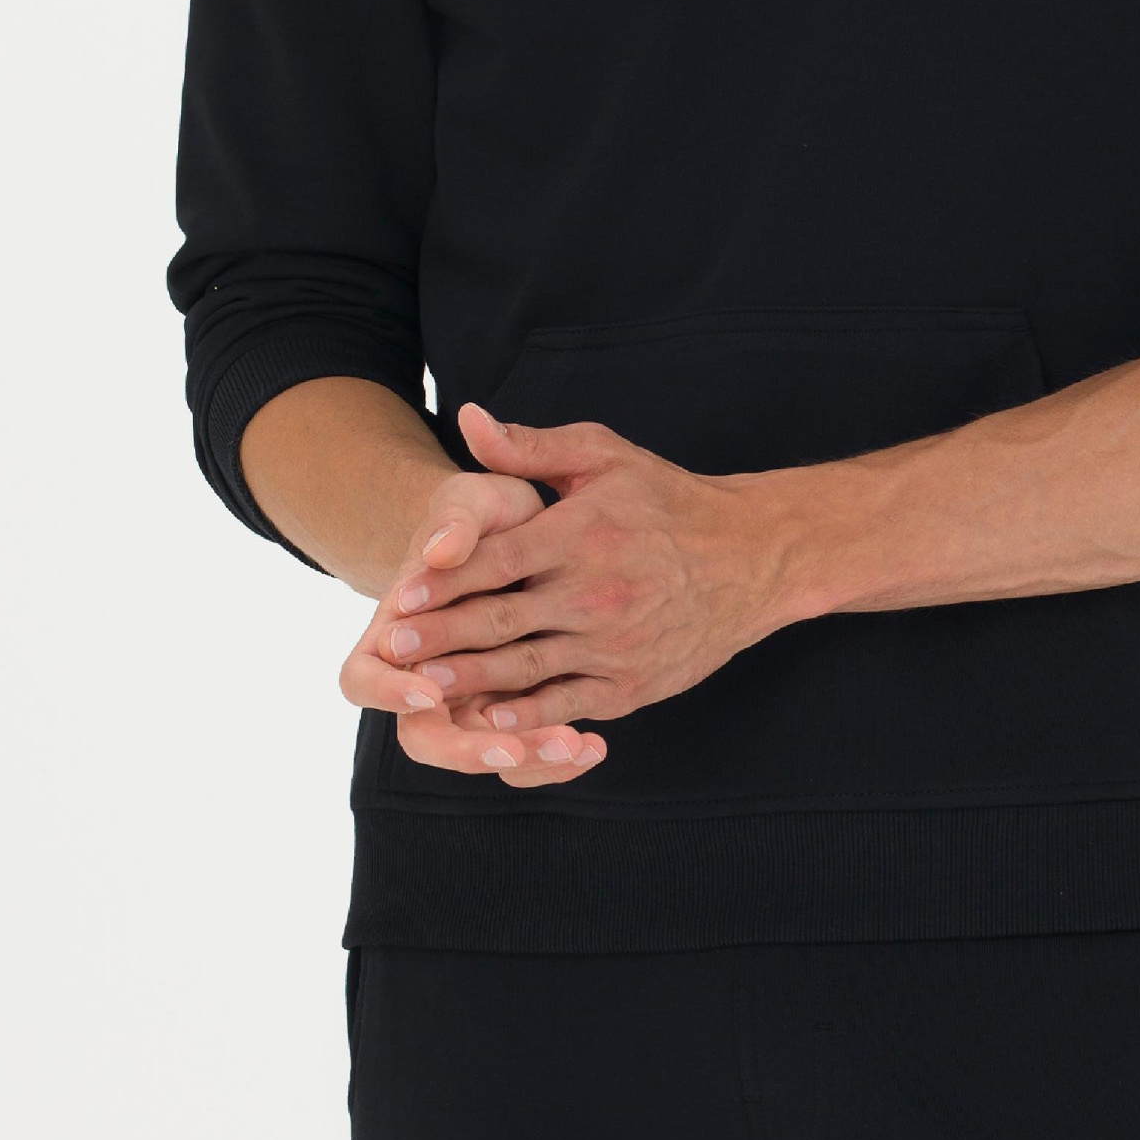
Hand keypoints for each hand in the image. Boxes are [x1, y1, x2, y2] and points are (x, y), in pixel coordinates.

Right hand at [338, 462, 610, 786]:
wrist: (533, 529)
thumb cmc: (486, 514)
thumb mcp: (472, 501)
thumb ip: (456, 520)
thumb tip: (440, 550)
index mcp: (395, 632)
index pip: (362, 679)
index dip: (387, 692)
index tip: (428, 691)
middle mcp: (427, 678)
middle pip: (425, 738)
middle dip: (467, 750)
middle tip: (511, 750)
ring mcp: (472, 698)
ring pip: (484, 752)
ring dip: (526, 758)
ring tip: (574, 747)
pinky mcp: (517, 709)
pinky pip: (526, 749)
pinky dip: (556, 756)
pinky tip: (594, 747)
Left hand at [371, 400, 785, 760]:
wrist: (751, 558)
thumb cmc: (667, 500)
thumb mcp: (604, 456)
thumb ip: (531, 445)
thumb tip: (469, 418)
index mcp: (583, 532)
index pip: (498, 559)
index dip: (444, 579)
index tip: (398, 594)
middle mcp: (596, 590)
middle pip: (501, 619)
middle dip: (439, 636)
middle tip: (389, 650)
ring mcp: (613, 642)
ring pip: (526, 668)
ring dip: (468, 681)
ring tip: (417, 688)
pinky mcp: (630, 684)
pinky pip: (566, 703)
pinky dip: (524, 717)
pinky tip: (485, 721)